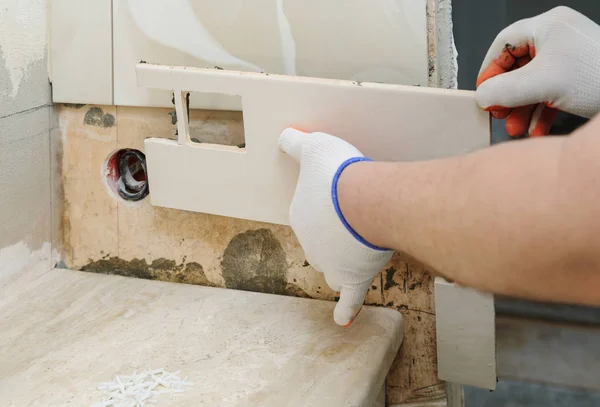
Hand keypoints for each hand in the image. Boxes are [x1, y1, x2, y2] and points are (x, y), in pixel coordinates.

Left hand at [279, 128, 392, 325]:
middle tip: (356, 214)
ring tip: (354, 250)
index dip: (327, 203)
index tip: (342, 192)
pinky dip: (345, 309)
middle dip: (335, 231)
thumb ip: (296, 142)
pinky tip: (341, 320)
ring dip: (340, 260)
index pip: (311, 214)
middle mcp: (311, 244)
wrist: (362, 200)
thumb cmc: (339, 174)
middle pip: (323, 241)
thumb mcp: (313, 146)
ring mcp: (330, 263)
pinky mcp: (353, 277)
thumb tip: (283, 136)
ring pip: (333, 266)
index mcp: (300, 217)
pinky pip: (349, 298)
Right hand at [476, 6, 599, 136]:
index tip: (483, 92)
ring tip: (517, 128)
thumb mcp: (541, 84)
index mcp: (548, 27)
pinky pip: (550, 93)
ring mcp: (570, 58)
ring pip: (533, 83)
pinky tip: (536, 129)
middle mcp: (559, 38)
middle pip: (517, 67)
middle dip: (507, 96)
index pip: (504, 44)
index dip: (489, 70)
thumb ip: (503, 90)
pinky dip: (540, 112)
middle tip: (499, 112)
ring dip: (522, 109)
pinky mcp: (579, 77)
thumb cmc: (599, 77)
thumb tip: (481, 95)